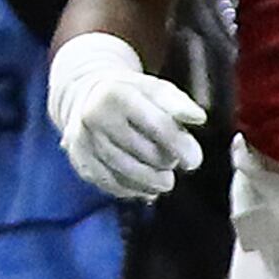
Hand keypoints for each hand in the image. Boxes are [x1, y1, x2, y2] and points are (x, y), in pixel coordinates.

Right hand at [47, 32, 203, 200]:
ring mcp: (83, 142)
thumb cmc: (130, 94)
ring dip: (151, 182)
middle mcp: (94, 117)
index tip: (193, 161)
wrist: (86, 98)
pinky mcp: (80, 162)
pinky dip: (132, 190)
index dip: (179, 145)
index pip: (157, 125)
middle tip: (173, 163)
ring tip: (165, 181)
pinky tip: (144, 187)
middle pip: (142, 152)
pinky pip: (110, 184)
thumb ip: (178, 103)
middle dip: (165, 163)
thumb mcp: (154, 88)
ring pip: (126, 173)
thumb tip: (198, 117)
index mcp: (116, 94)